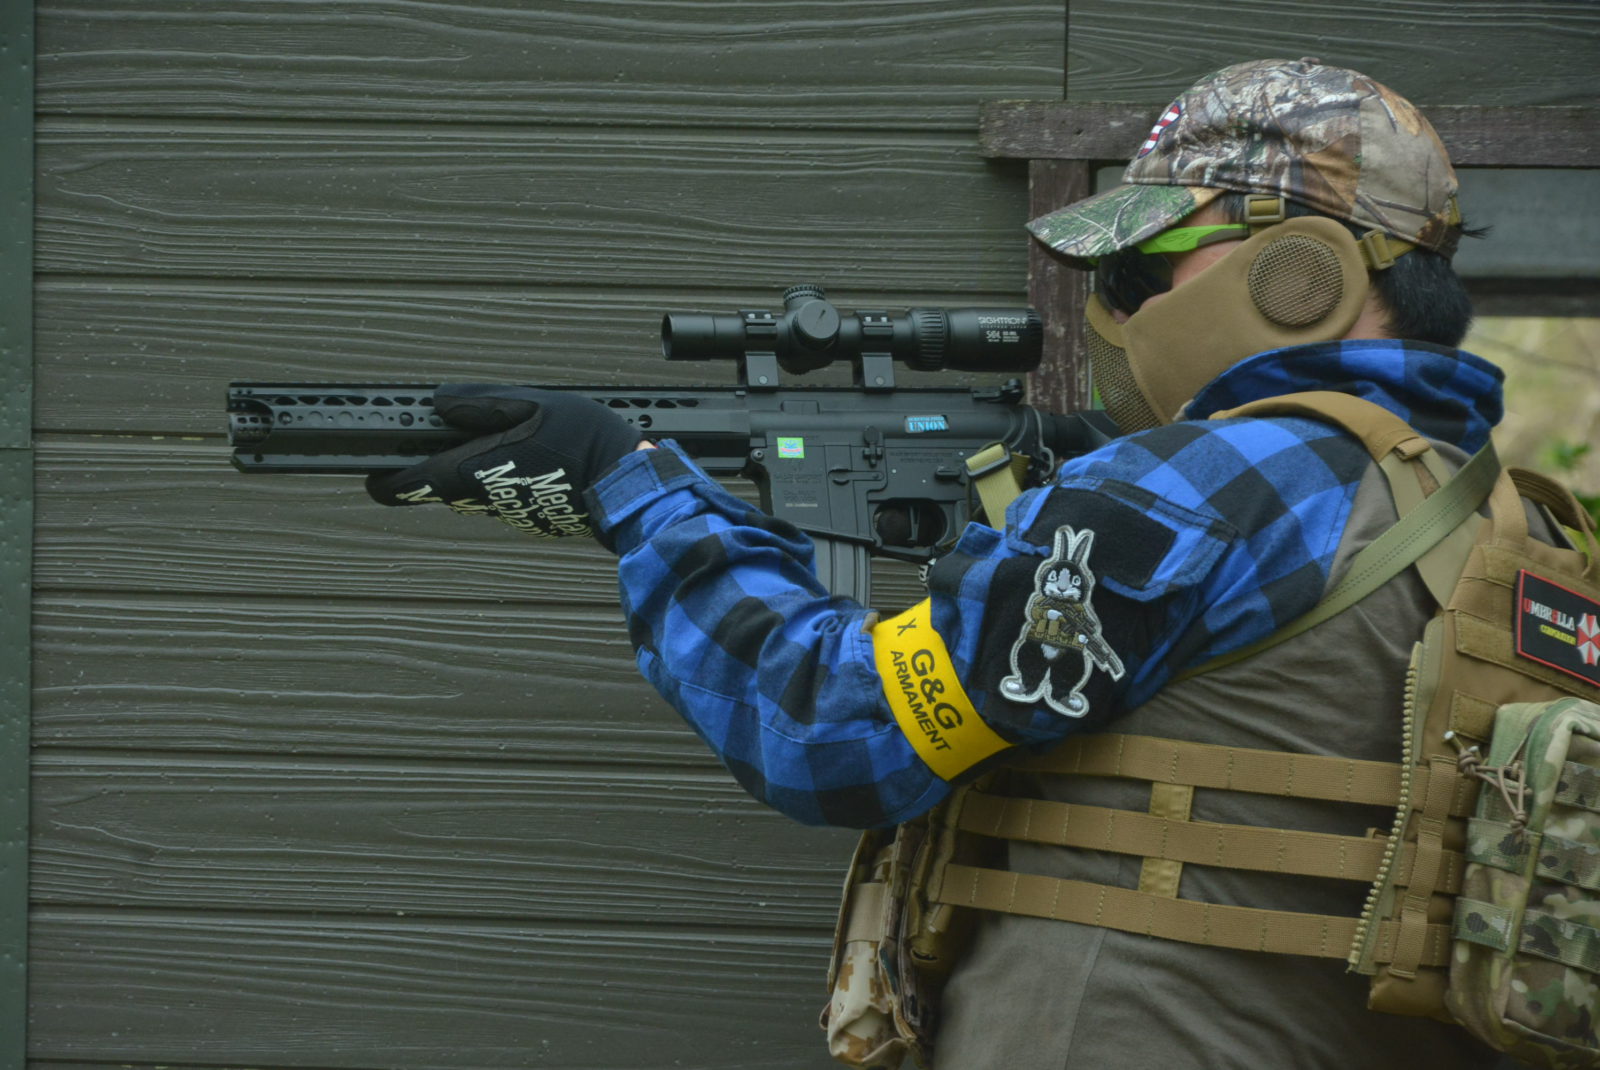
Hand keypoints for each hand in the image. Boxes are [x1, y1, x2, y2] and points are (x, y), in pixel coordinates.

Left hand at [365, 384, 641, 537]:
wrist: (631, 486)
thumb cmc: (585, 442)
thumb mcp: (531, 404)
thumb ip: (480, 404)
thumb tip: (437, 404)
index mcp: (474, 471)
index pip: (407, 484)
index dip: (383, 478)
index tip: (371, 471)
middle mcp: (485, 500)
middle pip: (443, 484)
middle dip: (443, 459)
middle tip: (453, 432)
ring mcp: (510, 513)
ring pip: (477, 490)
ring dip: (484, 466)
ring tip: (515, 439)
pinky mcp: (533, 519)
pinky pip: (509, 495)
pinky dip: (514, 478)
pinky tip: (541, 459)